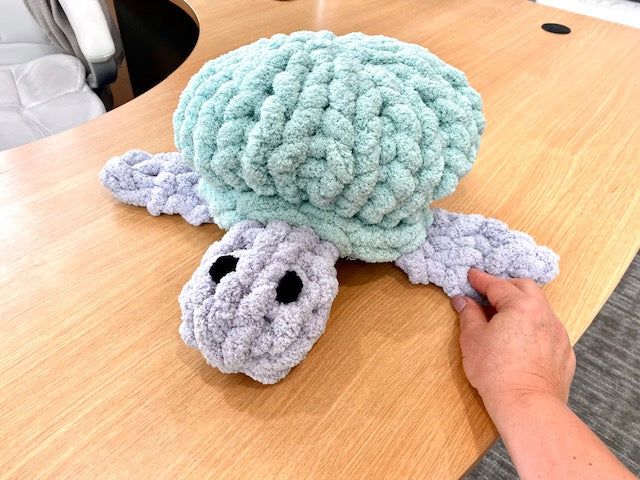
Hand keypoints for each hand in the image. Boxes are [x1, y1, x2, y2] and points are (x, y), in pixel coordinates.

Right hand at [451, 269, 575, 416]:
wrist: (527, 404)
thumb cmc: (496, 371)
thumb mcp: (473, 339)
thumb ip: (469, 314)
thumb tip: (463, 301)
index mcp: (521, 305)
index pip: (497, 285)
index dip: (481, 279)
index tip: (471, 276)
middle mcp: (544, 314)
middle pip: (525, 288)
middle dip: (506, 286)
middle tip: (488, 292)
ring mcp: (559, 333)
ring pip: (540, 308)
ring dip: (522, 306)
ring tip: (505, 317)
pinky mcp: (564, 353)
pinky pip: (548, 330)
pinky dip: (534, 327)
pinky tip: (522, 340)